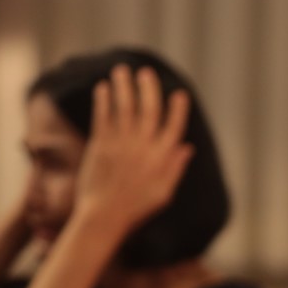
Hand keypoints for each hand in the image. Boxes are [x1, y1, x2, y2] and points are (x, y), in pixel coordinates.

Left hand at [73, 64, 194, 236]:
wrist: (104, 217)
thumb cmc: (135, 210)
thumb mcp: (163, 194)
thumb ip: (175, 168)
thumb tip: (187, 147)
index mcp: (161, 159)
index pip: (174, 127)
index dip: (178, 109)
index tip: (179, 94)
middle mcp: (143, 147)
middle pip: (149, 109)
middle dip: (148, 88)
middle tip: (146, 73)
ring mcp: (121, 144)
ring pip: (125, 107)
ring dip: (124, 86)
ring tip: (122, 70)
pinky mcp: (101, 144)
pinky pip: (103, 115)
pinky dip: (104, 99)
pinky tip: (103, 87)